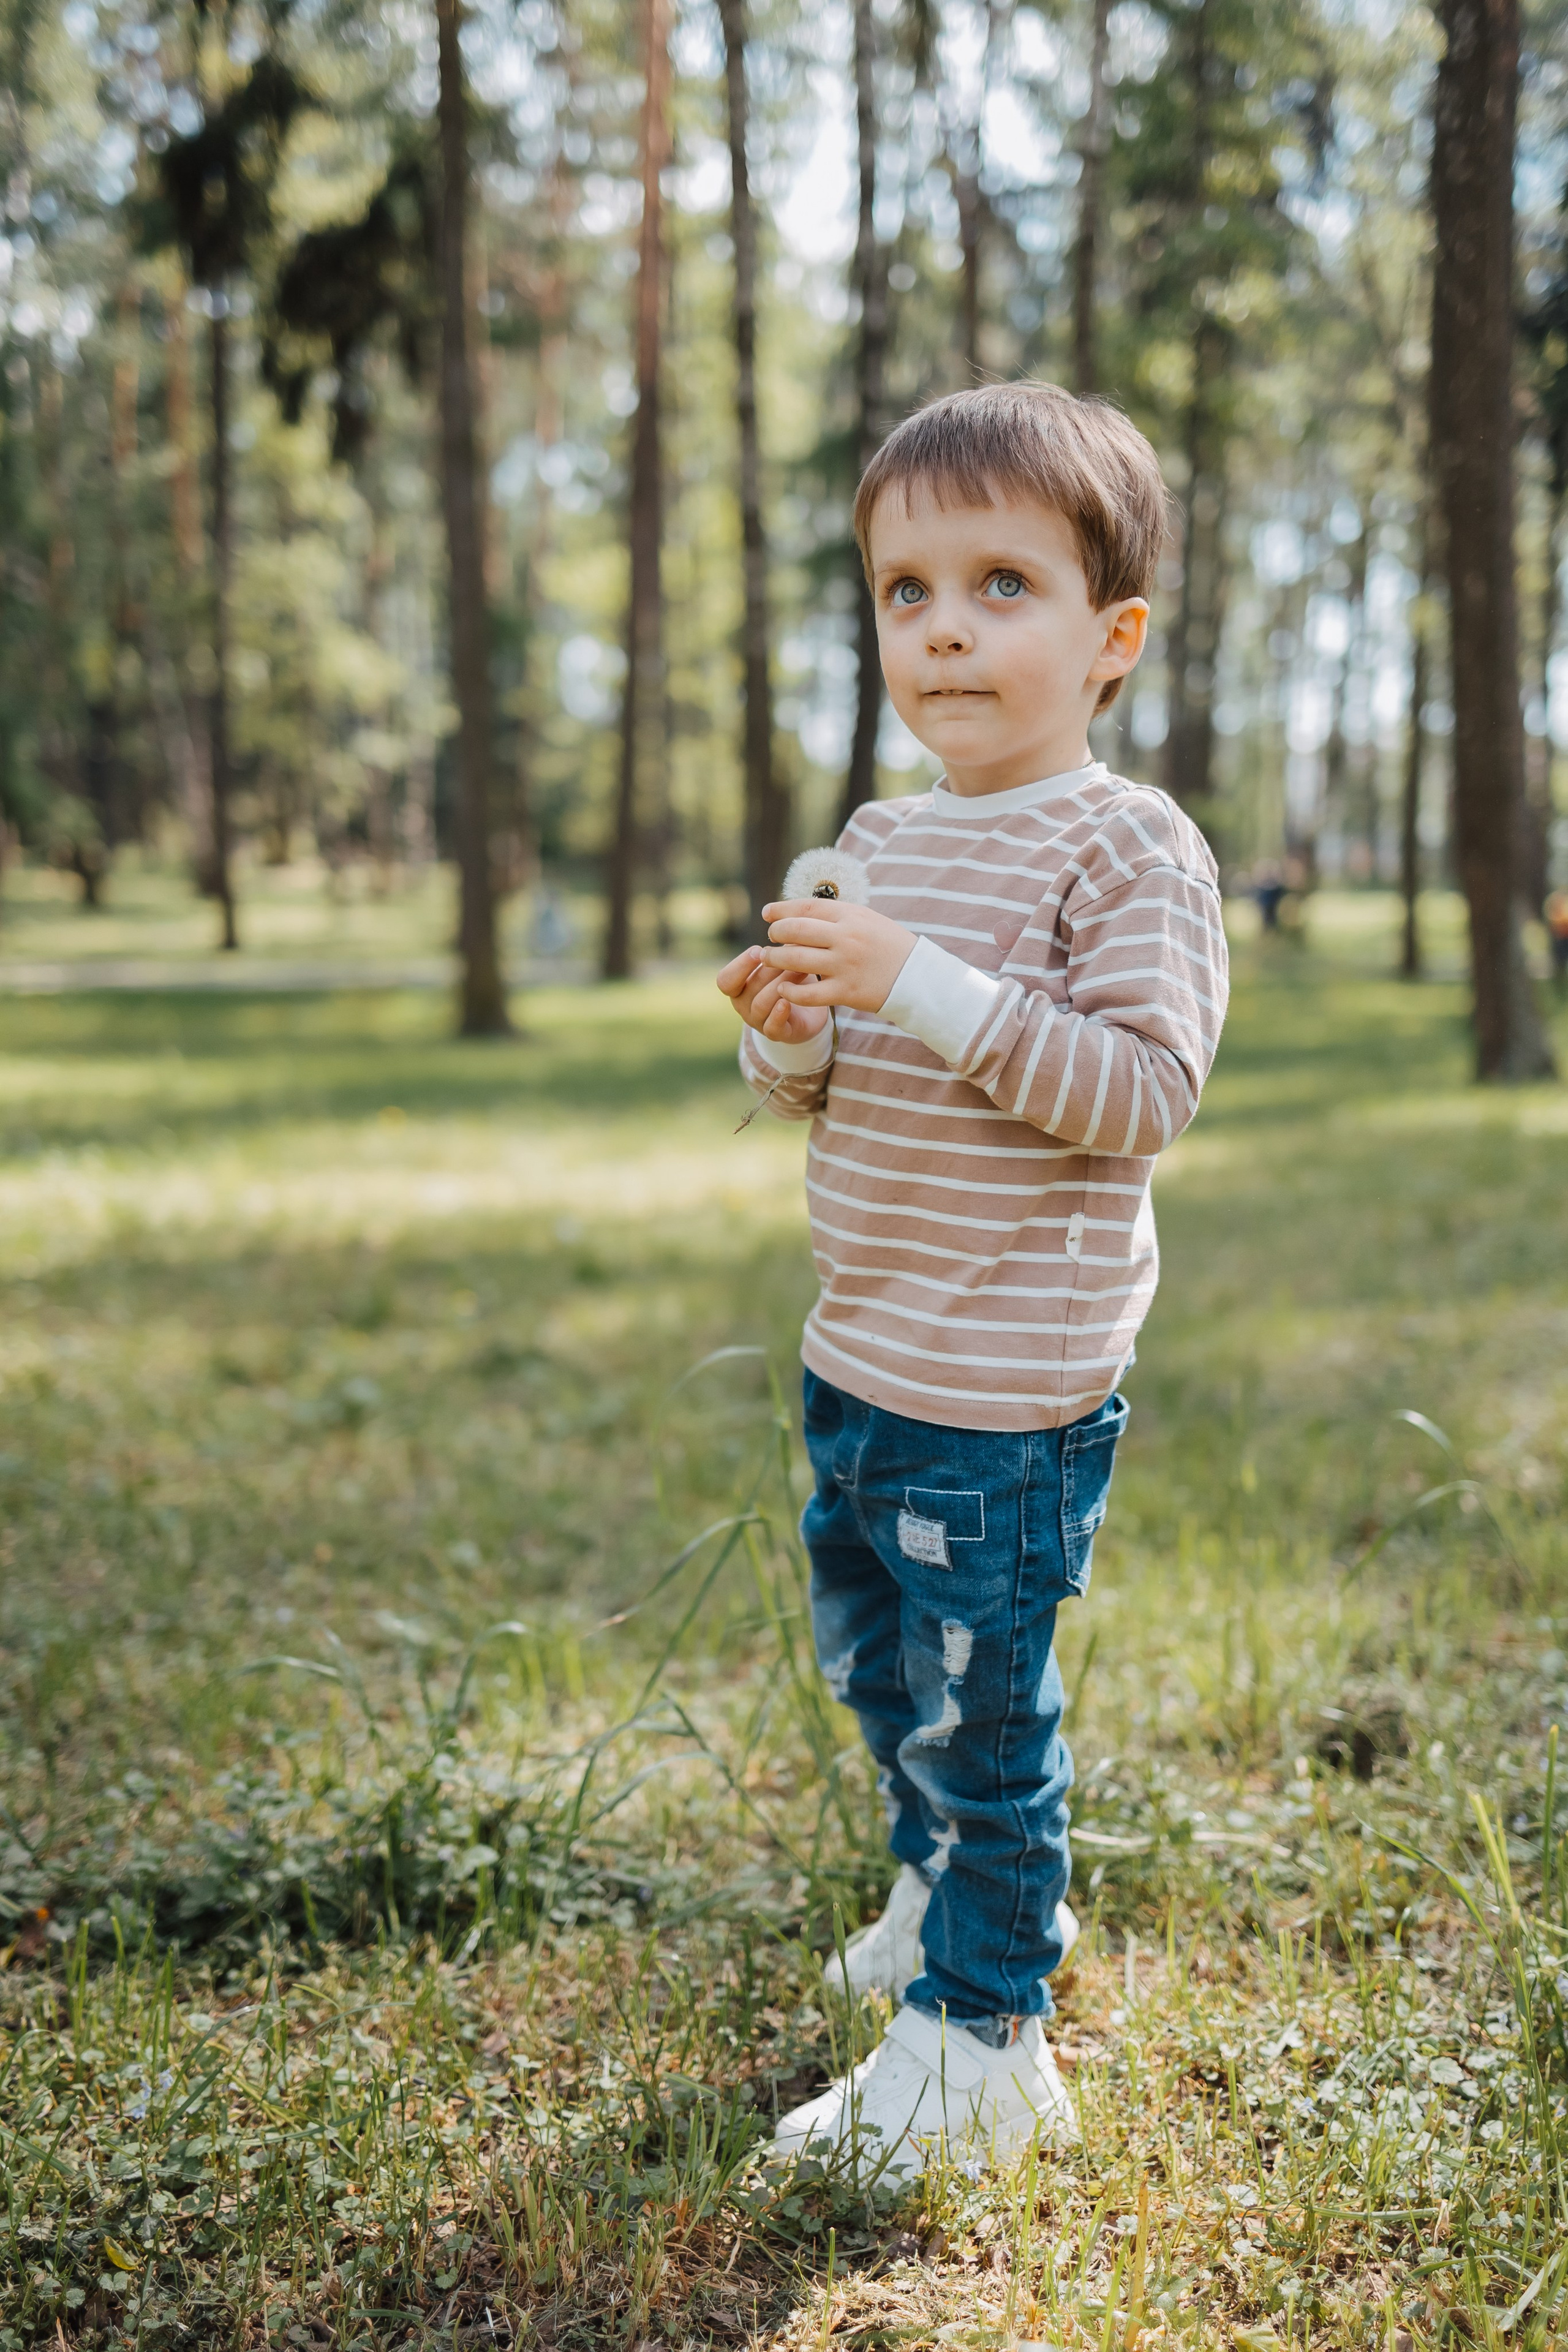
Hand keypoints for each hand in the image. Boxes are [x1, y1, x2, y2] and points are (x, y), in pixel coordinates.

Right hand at [716, 943, 831, 1044]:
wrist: (810, 1011)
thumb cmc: (790, 979)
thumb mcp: (781, 961)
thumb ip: (775, 949)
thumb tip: (782, 922)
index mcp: (738, 988)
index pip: (725, 980)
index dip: (740, 965)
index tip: (759, 950)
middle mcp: (743, 1005)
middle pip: (749, 987)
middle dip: (771, 969)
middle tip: (793, 955)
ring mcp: (758, 1022)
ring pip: (761, 1004)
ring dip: (780, 985)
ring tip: (801, 971)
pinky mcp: (777, 1034)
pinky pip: (772, 1027)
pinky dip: (779, 1014)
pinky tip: (787, 1001)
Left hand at [755, 898, 916, 1013]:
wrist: (917, 977)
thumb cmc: (889, 946)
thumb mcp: (868, 920)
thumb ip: (838, 915)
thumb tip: (803, 911)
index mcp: (851, 916)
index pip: (806, 907)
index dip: (781, 909)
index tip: (767, 913)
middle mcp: (846, 938)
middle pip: (795, 931)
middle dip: (775, 933)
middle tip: (769, 938)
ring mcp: (845, 965)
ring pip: (796, 960)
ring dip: (775, 959)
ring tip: (767, 959)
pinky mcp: (846, 992)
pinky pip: (809, 993)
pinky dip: (790, 990)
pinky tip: (783, 988)